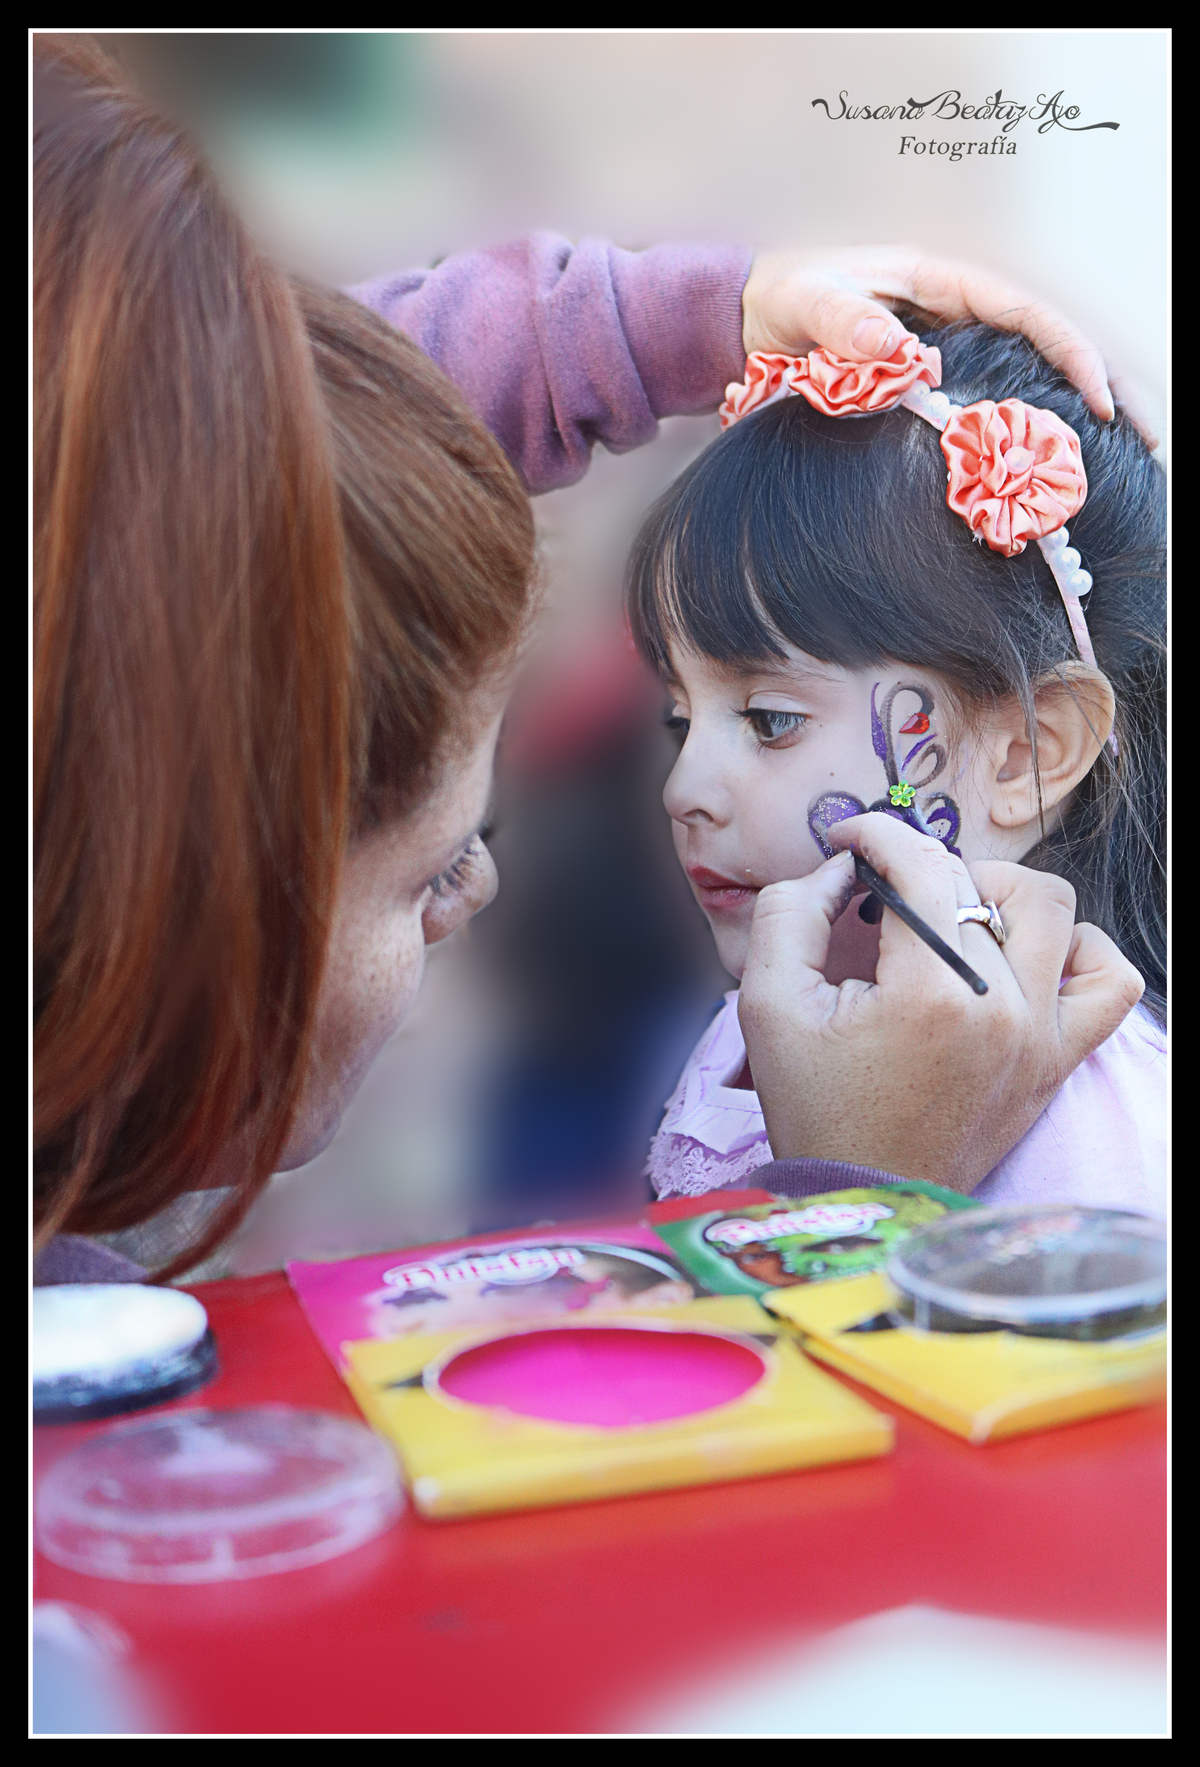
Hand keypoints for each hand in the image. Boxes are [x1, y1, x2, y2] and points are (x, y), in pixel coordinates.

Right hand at [737, 813, 1144, 1191]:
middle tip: (883, 892)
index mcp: (930, 993)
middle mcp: (1002, 1008)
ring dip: (999, 894)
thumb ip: (790, 914)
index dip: (877, 835)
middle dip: (921, 865)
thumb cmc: (815, 1108)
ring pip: (1053, 910)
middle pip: (978, 882)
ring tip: (953, 918)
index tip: (848, 842)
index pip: (922, 866)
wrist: (864, 1195)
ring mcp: (1041, 1035)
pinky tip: (1024, 957)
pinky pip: (1109, 981)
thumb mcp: (766, 1006)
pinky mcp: (1058, 1059)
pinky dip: (1078, 951)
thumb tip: (836, 870)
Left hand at [741, 246, 1156, 445]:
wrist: (749, 317)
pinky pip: (994, 409)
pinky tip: (1051, 479)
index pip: (1029, 314)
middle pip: (1053, 349)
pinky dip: (1027, 440)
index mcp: (943, 283)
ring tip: (1126, 467)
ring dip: (1077, 422)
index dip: (1072, 354)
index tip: (1099, 398)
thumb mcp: (808, 303)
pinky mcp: (935, 388)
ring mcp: (952, 352)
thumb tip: (899, 347)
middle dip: (1107, 389)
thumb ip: (848, 322)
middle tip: (1149, 443)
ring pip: (1034, 382)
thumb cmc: (783, 298)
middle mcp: (959, 316)